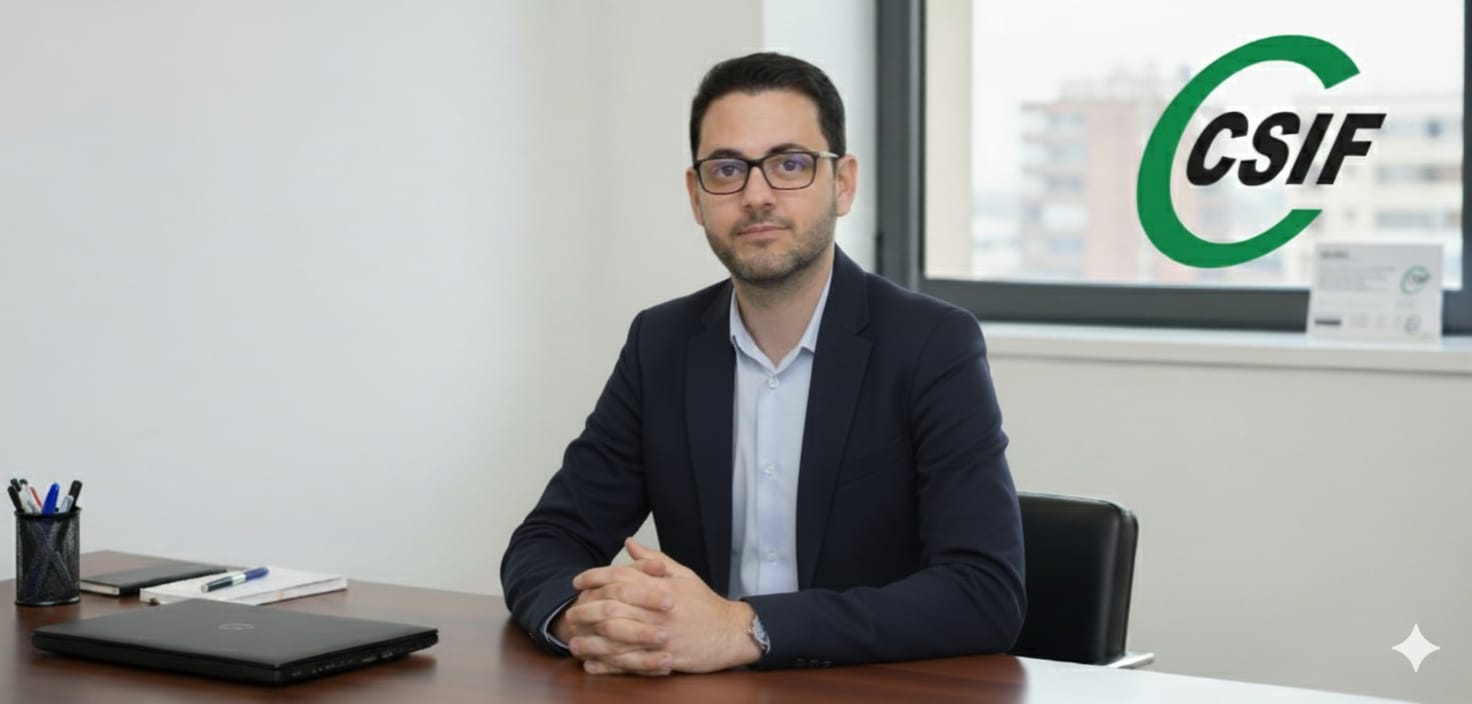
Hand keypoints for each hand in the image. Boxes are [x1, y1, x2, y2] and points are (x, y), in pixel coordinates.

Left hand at [577, 538, 761, 675]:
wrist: (731, 633)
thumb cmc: (705, 603)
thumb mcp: (683, 574)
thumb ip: (653, 560)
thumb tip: (629, 544)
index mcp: (661, 587)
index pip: (621, 578)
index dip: (595, 577)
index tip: (577, 581)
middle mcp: (658, 611)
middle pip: (613, 608)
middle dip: (587, 610)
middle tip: (570, 613)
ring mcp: (661, 637)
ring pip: (618, 639)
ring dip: (592, 641)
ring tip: (573, 641)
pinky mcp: (664, 660)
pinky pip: (630, 663)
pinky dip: (609, 665)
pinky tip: (593, 664)